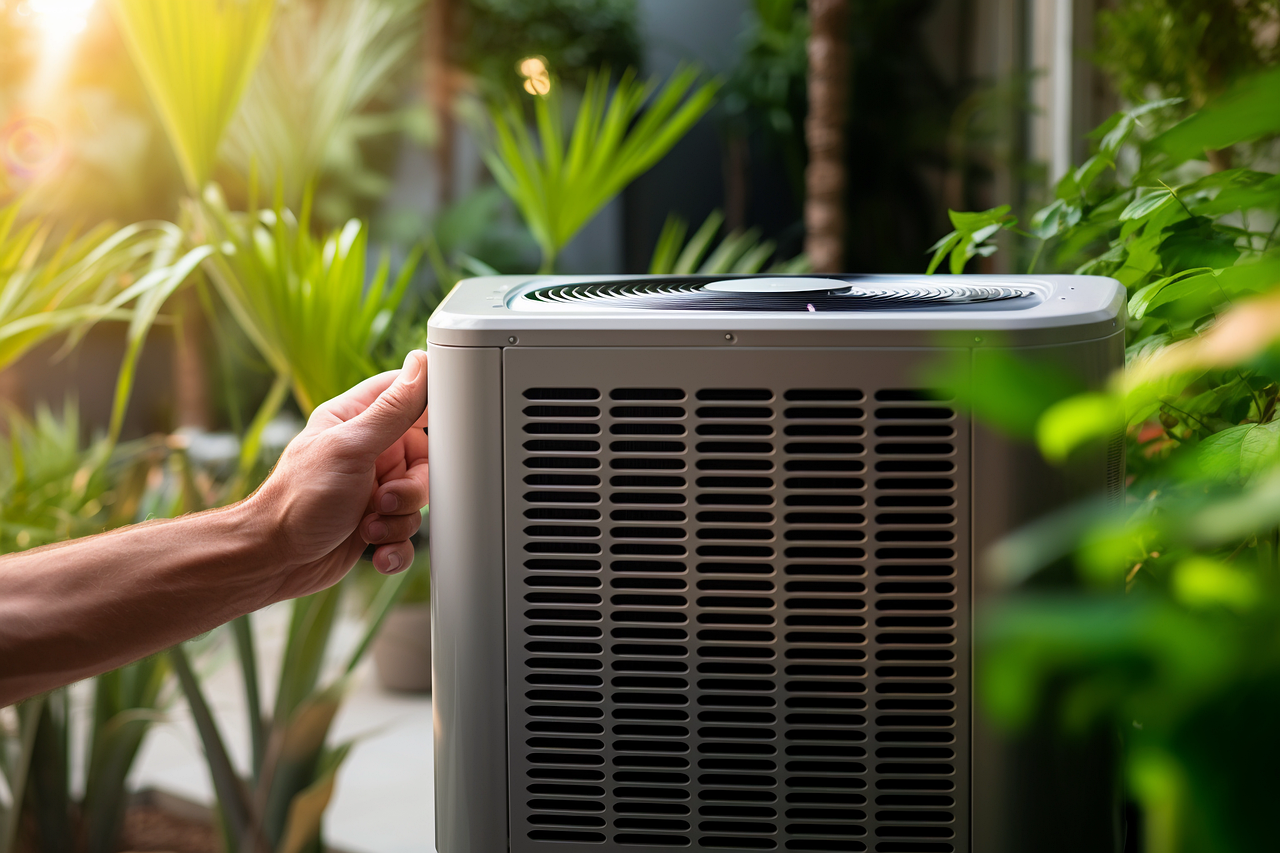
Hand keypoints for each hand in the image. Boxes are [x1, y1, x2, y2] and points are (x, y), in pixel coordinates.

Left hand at [247, 350, 428, 603]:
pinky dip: (397, 546)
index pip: (408, 396)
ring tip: (369, 526)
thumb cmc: (299, 500)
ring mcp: (374, 489)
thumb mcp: (350, 448)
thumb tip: (420, 364)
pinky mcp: (376, 523)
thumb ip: (391, 409)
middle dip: (412, 488)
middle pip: (425, 459)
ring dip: (400, 519)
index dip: (432, 410)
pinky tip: (377, 550)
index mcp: (358, 421)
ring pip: (419, 500)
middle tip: (386, 497)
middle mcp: (370, 453)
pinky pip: (408, 532)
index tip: (444, 431)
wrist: (273, 561)